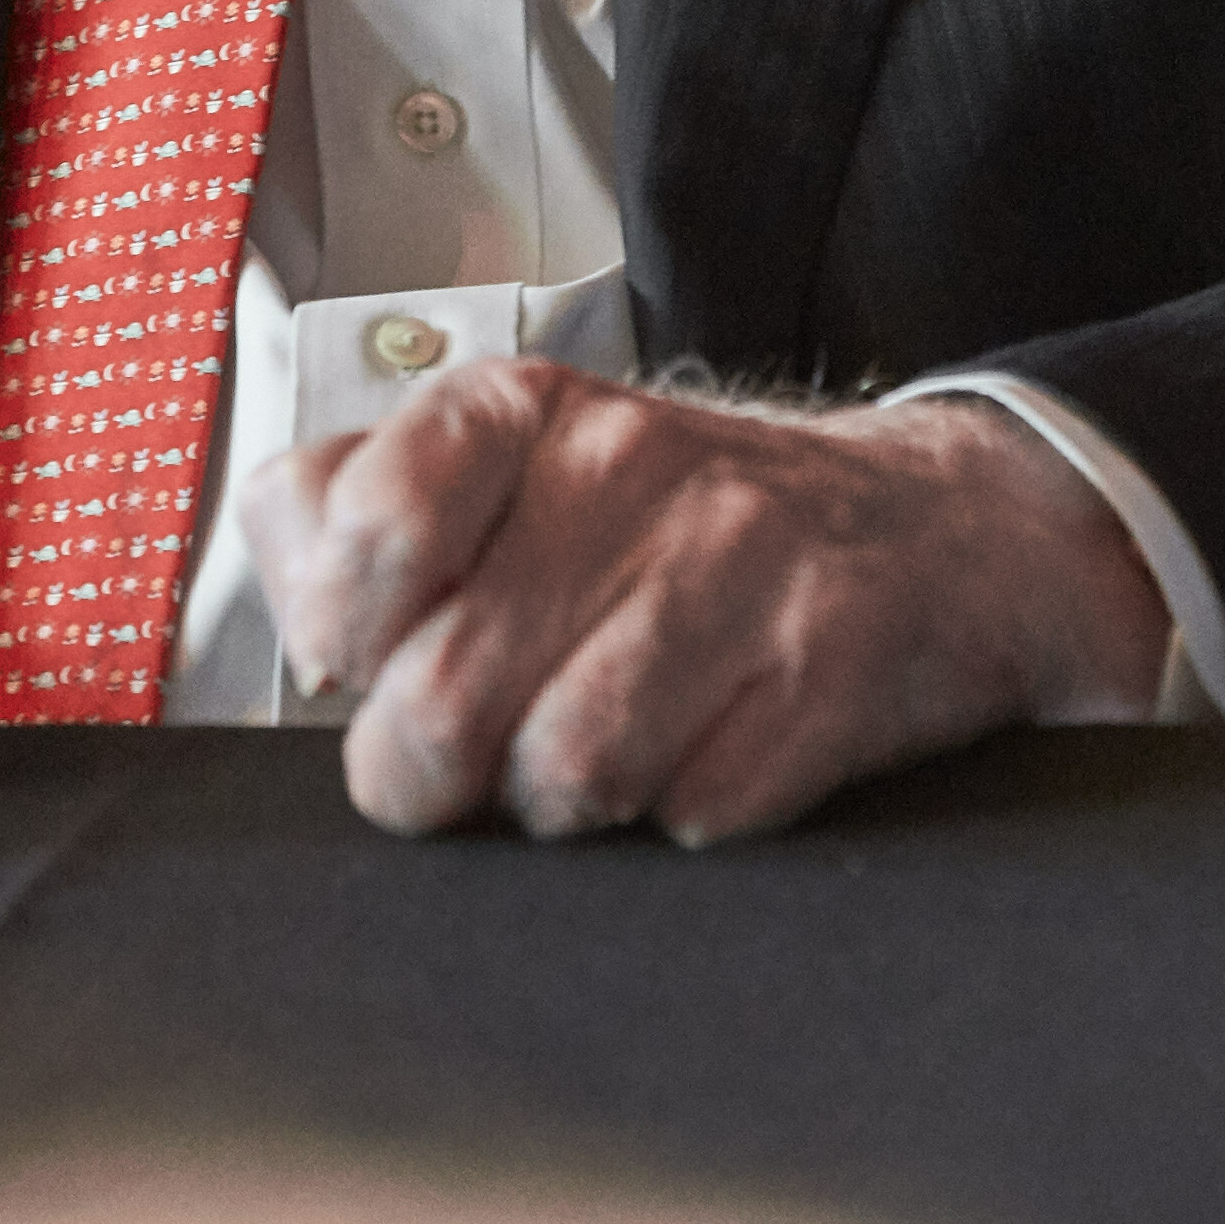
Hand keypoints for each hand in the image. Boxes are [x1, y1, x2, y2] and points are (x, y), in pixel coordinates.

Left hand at [267, 365, 1172, 842]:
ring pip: (567, 772)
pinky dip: (692, 809)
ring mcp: (739, 556)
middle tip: (490, 749)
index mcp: (517, 410)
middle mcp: (627, 462)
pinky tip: (718, 742)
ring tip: (610, 740)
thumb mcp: (502, 475)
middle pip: (441, 703)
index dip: (350, 643)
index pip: (358, 537)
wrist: (928, 529)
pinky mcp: (832, 658)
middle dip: (445, 775)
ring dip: (572, 801)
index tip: (384, 654)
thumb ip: (349, 516)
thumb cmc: (673, 531)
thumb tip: (296, 600)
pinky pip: (696, 813)